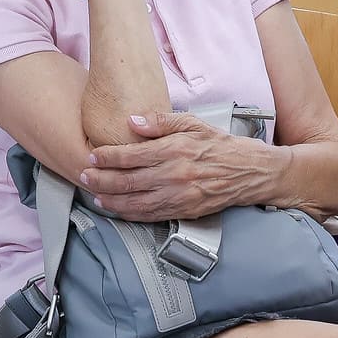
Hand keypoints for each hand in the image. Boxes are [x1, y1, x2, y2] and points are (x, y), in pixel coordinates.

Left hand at [77, 112, 262, 221]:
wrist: (252, 172)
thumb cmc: (223, 146)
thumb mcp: (195, 124)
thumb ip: (162, 122)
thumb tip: (134, 121)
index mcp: (176, 149)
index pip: (131, 154)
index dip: (108, 156)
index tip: (93, 155)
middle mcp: (175, 174)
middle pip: (127, 180)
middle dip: (101, 179)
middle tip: (85, 175)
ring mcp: (179, 195)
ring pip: (134, 202)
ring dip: (110, 199)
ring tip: (94, 194)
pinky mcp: (184, 210)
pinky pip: (150, 215)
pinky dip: (129, 214)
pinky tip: (117, 209)